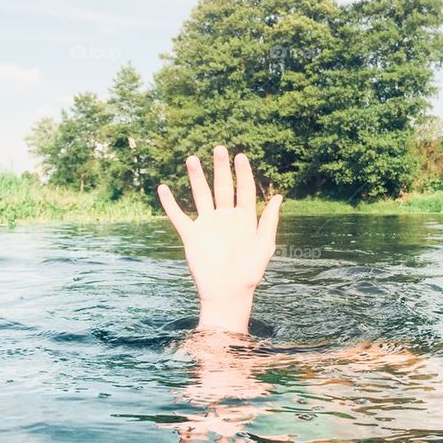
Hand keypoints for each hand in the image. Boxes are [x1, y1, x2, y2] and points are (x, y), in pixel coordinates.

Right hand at [158, 145, 282, 333]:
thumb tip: (279, 196)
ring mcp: (207, 225)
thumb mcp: (263, 245)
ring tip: (192, 159)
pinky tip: (163, 188)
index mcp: (244, 219)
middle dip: (220, 168)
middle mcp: (225, 218)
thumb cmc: (249, 272)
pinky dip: (169, 203)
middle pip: (222, 187)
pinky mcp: (191, 236)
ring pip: (200, 196)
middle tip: (219, 148)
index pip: (243, 189)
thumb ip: (269, 221)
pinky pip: (178, 216)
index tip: (240, 156)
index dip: (242, 173)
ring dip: (196, 178)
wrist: (227, 294)